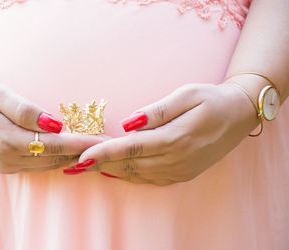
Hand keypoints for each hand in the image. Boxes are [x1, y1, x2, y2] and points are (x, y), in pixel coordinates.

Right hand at [0, 71, 107, 173]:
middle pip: (55, 158)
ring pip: (49, 165)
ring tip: (96, 149)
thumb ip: (26, 111)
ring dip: (72, 158)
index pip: (55, 145)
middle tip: (108, 145)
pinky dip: (57, 160)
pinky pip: (39, 166)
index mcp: (7, 140)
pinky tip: (71, 154)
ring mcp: (6, 166)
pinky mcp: (5, 166)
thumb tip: (55, 124)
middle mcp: (8, 158)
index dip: (81, 143)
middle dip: (83, 152)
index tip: (104, 141)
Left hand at [63, 82, 259, 184]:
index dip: (103, 153)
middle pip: (129, 165)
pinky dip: (127, 176)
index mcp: (176, 138)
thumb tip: (128, 123)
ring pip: (136, 174)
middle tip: (71, 165)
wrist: (240, 116)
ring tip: (85, 168)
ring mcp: (180, 170)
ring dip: (109, 171)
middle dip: (98, 165)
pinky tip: (112, 172)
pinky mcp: (182, 174)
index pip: (130, 148)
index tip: (80, 157)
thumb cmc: (212, 99)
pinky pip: (148, 179)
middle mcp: (176, 159)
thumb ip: (156, 111)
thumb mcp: (186, 95)